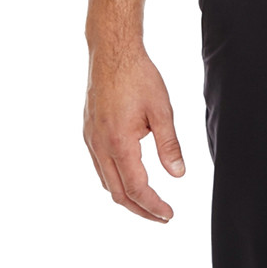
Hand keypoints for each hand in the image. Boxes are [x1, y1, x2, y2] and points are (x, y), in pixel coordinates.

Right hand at [83, 46, 185, 221]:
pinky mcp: (88, 132)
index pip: (136, 188)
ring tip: (148, 201)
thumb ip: (169, 144)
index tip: (168, 214)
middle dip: (140, 208)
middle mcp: (100, 146)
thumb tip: (178, 174)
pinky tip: (129, 175)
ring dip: (126, 196)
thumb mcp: (161, 109)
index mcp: (119, 142)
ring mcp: (90, 140)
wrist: (112, 52)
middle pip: (118, 193)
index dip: (153, 205)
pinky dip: (115, 179)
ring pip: (106, 181)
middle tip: (161, 215)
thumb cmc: (138, 75)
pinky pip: (100, 166)